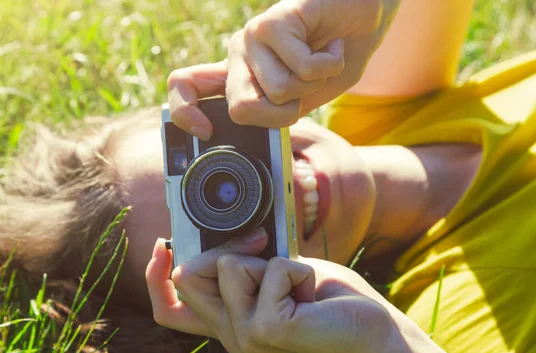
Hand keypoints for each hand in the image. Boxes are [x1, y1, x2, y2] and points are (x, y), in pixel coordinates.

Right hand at [145, 227, 396, 352]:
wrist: (373, 327)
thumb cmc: (326, 299)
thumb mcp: (271, 274)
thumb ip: (238, 267)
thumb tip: (215, 244)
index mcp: (227, 321)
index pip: (169, 310)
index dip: (155, 278)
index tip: (162, 246)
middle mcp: (230, 335)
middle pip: (189, 276)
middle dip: (224, 248)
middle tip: (262, 248)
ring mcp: (245, 335)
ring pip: (227, 265)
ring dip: (268, 260)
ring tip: (296, 284)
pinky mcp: (268, 328)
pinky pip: (269, 270)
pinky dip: (295, 268)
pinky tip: (311, 293)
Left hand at [168, 0, 400, 138]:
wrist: (367, 18)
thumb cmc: (334, 57)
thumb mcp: (305, 99)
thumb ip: (280, 115)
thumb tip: (261, 136)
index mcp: (239, 74)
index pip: (185, 87)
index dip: (184, 113)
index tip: (205, 131)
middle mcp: (239, 54)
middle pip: (241, 108)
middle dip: (283, 114)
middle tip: (304, 91)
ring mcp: (253, 36)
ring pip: (279, 91)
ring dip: (314, 85)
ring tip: (322, 59)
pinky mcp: (275, 21)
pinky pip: (304, 69)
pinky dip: (331, 65)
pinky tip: (332, 44)